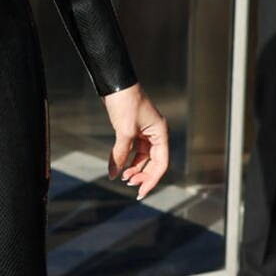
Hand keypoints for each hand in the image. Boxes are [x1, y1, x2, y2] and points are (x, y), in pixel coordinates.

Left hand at [103, 84, 168, 200]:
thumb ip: (120, 154)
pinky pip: (133, 151)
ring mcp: (145, 133)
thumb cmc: (125, 103)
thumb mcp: (124, 131)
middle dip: (142, 175)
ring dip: (134, 169)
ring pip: (142, 158)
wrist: (115, 84)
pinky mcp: (133, 131)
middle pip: (153, 163)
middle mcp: (156, 135)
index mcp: (160, 134)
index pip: (161, 163)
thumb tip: (114, 174)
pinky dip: (126, 160)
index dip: (152, 179)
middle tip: (129, 184)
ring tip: (122, 178)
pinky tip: (118, 168)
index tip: (140, 191)